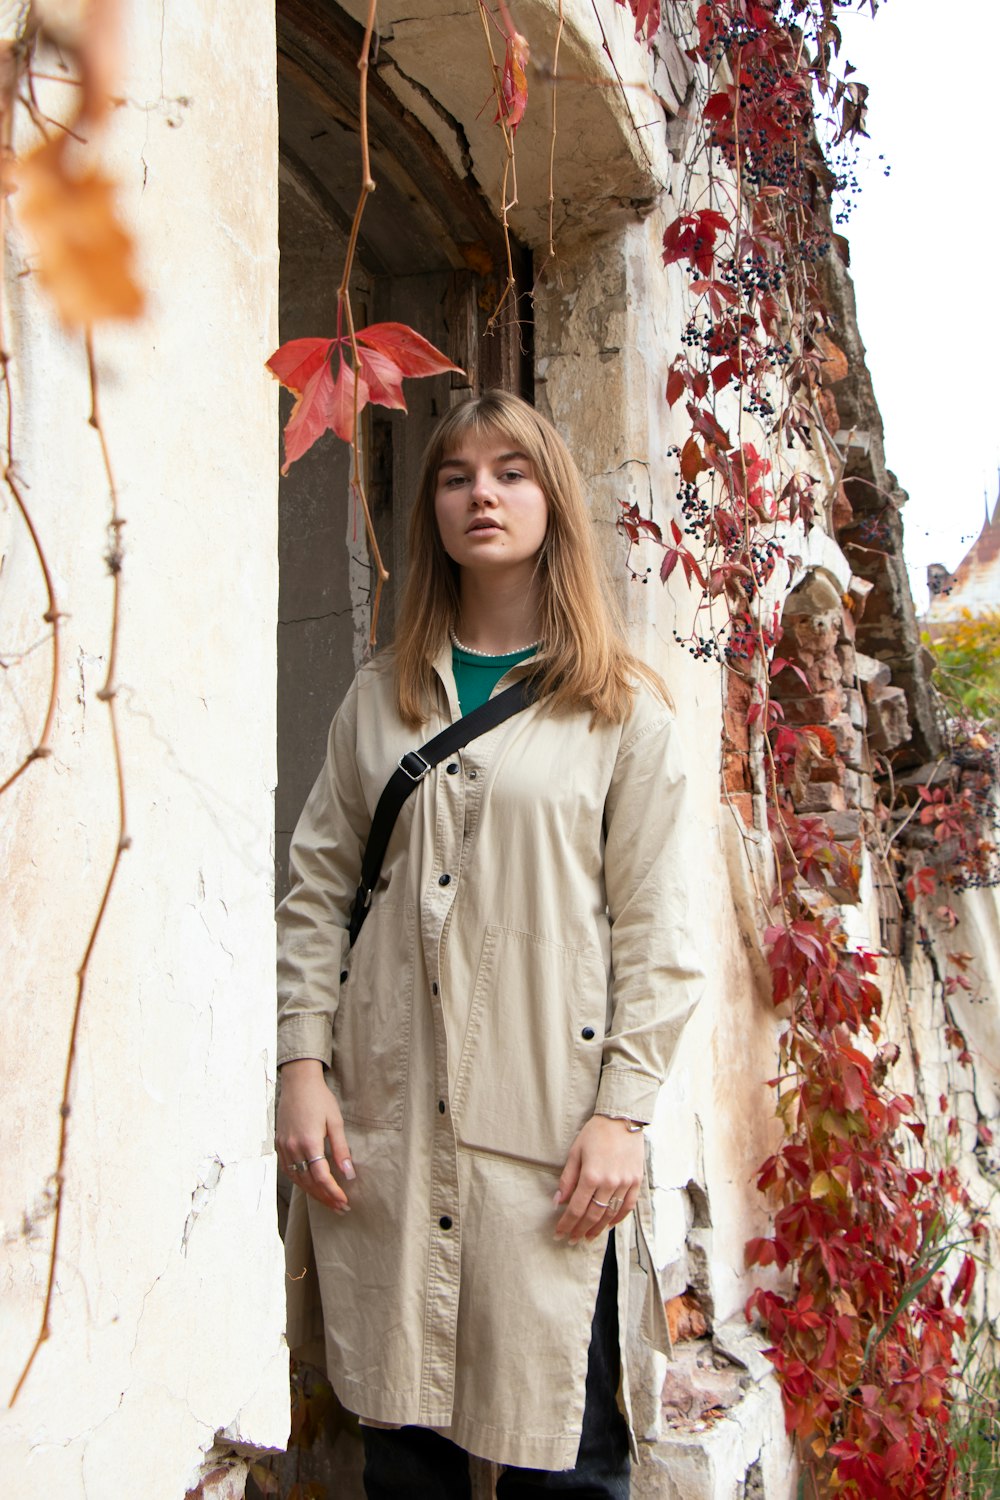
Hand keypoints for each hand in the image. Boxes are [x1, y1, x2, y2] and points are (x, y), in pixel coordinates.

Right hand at [276, 1059, 354, 1212]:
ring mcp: (284, 1147)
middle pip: (309, 1182)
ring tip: (328, 1201)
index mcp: (309, 1142)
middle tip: (340, 1208)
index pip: (321, 1177)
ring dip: (313, 1193)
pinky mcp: (279, 1144)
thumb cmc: (320, 1099)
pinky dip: (300, 1182)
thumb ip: (341, 1149)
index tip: (345, 1202)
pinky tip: (310, 1186)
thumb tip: (349, 1174)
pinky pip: (289, 1170)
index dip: (333, 1192)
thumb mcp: (335, 1122)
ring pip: (297, 1179)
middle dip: (325, 1198)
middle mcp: (293, 1147)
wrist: (298, 1082)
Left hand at [553, 1114, 643, 1243]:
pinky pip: (628, 1206)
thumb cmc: (595, 1133)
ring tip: (587, 1237)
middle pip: (593, 1216)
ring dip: (597, 1229)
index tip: (559, 1234)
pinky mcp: (636, 1181)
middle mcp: (609, 1183)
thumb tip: (558, 1202)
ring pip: (610, 1215)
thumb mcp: (575, 1152)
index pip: (576, 1209)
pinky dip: (617, 1218)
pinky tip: (608, 1225)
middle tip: (571, 1240)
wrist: (622, 1119)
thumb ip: (567, 1179)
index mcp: (591, 1176)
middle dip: (580, 1230)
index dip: (566, 1224)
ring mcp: (625, 1183)